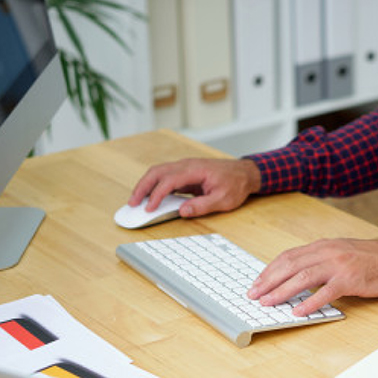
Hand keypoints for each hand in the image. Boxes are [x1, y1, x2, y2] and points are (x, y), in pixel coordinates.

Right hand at [129, 158, 261, 217]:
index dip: (156, 195)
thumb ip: (202, 206)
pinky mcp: (185, 173)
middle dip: (142, 188)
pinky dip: (154, 185)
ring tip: (136, 201)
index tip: (149, 208)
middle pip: (156, 172)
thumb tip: (183, 211)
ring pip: (158, 172)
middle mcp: (186, 165)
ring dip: (145, 185)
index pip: (169, 180)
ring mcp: (184, 167)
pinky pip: (165, 177)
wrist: (245, 173)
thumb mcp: (223, 199)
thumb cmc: (236, 184)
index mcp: (195, 170)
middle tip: (132, 204)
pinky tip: (150, 197)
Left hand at [247, 238, 377, 315]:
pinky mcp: (349, 279)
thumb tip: (295, 276)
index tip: (257, 283)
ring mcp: (338, 265)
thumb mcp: (339, 252)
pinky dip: (309, 303)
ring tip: (268, 302)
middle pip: (289, 266)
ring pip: (302, 278)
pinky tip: (297, 312)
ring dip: (282, 291)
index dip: (269, 271)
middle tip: (254, 295)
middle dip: (268, 281)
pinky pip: (325, 292)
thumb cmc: (370, 258)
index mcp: (322, 246)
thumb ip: (319, 260)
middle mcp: (326, 252)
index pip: (288, 257)